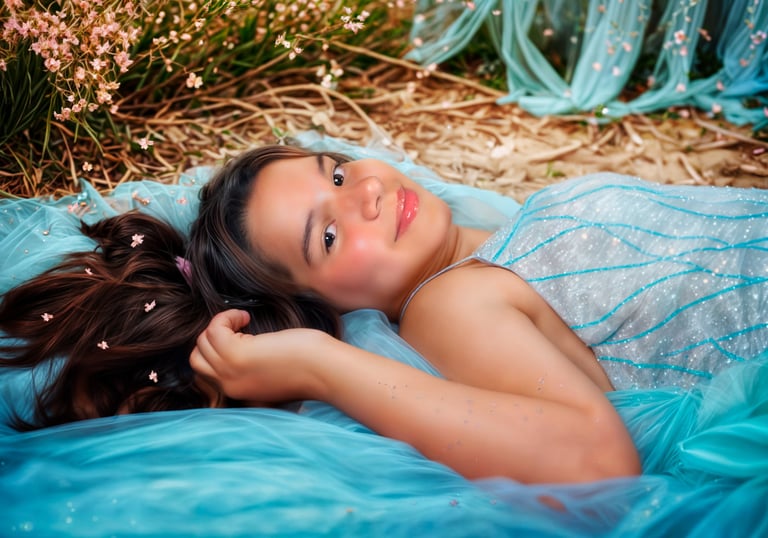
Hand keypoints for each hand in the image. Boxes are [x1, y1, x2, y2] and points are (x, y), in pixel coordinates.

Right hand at [190, 309, 327, 402]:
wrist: (325, 369)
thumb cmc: (308, 365)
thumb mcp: (272, 370)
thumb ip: (253, 366)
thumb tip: (241, 341)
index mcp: (239, 392)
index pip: (206, 374)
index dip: (216, 351)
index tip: (237, 336)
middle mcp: (230, 387)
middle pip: (197, 359)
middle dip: (211, 339)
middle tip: (237, 328)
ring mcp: (231, 373)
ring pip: (202, 344)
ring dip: (219, 325)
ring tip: (243, 321)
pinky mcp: (237, 355)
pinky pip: (213, 330)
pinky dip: (226, 317)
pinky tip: (245, 317)